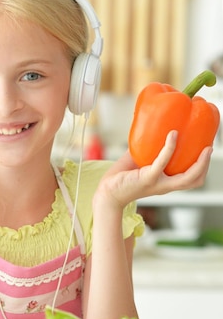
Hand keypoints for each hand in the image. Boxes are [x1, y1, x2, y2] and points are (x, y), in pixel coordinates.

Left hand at [95, 131, 212, 209]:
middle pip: (194, 181)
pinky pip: (162, 162)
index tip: (206, 150)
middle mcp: (165, 185)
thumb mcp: (139, 160)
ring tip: (203, 145)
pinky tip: (172, 135)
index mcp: (166, 182)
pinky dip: (169, 148)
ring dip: (199, 163)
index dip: (202, 168)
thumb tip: (154, 127)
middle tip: (209, 148)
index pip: (191, 180)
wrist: (107, 191)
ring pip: (186, 178)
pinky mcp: (147, 178)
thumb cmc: (122, 176)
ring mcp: (158, 183)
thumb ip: (148, 148)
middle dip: (205, 166)